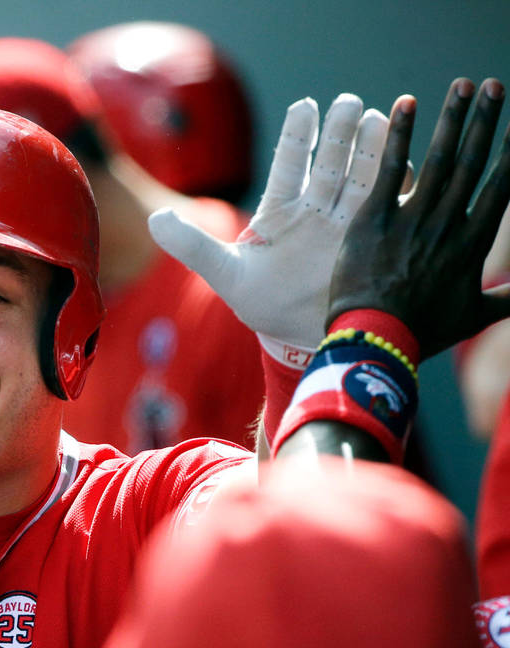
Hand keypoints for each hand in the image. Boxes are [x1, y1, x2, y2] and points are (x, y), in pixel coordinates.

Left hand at [149, 94, 388, 365]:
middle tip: (347, 104)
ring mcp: (348, 224)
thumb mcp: (224, 273)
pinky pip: (391, 207)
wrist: (297, 339)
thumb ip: (192, 245)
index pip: (291, 163)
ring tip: (379, 120)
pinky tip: (408, 163)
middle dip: (340, 133)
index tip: (306, 107)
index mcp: (281, 210)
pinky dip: (400, 185)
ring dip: (373, 149)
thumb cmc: (260, 303)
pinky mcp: (374, 243)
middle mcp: (318, 209)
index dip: (299, 136)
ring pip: (363, 177)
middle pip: (331, 161)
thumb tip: (153, 219)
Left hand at [330, 78, 509, 358]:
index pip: (501, 188)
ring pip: (437, 158)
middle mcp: (447, 224)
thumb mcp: (472, 316)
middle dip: (485, 121)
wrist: (375, 339)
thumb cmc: (422, 333)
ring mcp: (411, 219)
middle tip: (494, 84)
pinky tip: (407, 103)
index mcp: (472, 244)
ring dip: (452, 118)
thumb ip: (505, 299)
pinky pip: (389, 170)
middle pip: (472, 162)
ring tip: (464, 85)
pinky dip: (399, 135)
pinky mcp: (374, 220)